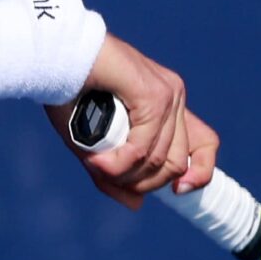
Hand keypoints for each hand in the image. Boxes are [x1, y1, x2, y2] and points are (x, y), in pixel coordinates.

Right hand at [47, 35, 219, 208]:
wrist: (55, 55)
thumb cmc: (69, 91)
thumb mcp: (93, 143)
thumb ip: (114, 172)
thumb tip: (136, 204)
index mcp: (166, 106)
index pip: (205, 145)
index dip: (199, 173)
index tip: (178, 191)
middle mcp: (174, 97)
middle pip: (177, 163)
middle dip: (142, 182)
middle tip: (108, 175)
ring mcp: (168, 94)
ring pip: (159, 160)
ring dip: (123, 174)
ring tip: (94, 165)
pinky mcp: (153, 94)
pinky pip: (144, 148)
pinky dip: (119, 163)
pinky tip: (98, 161)